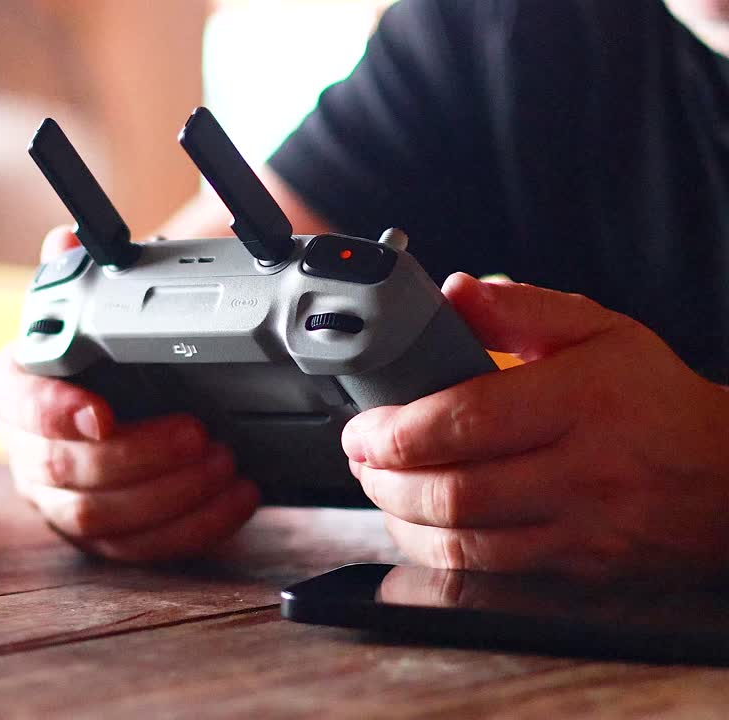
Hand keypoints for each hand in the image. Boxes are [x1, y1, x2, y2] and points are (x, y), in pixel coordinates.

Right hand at [0, 227, 259, 562]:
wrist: (123, 393)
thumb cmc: (104, 354)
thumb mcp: (94, 308)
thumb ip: (79, 277)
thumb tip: (65, 242)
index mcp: (16, 390)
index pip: (16, 405)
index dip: (54, 413)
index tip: (103, 413)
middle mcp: (29, 453)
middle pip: (65, 471)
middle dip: (138, 457)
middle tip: (199, 431)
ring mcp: (60, 503)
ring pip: (102, 518)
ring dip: (171, 493)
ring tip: (226, 460)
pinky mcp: (102, 538)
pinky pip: (140, 550)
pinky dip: (194, 527)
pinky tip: (236, 497)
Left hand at [344, 274, 728, 581]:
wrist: (727, 477)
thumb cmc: (652, 399)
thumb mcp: (598, 330)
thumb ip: (519, 308)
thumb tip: (451, 293)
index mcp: (580, 400)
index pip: (464, 421)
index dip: (394, 431)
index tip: (361, 427)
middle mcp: (582, 471)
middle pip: (452, 491)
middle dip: (383, 478)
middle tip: (360, 456)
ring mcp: (582, 529)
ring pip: (463, 543)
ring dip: (399, 518)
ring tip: (380, 486)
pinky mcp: (577, 569)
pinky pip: (487, 573)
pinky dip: (435, 552)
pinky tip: (416, 526)